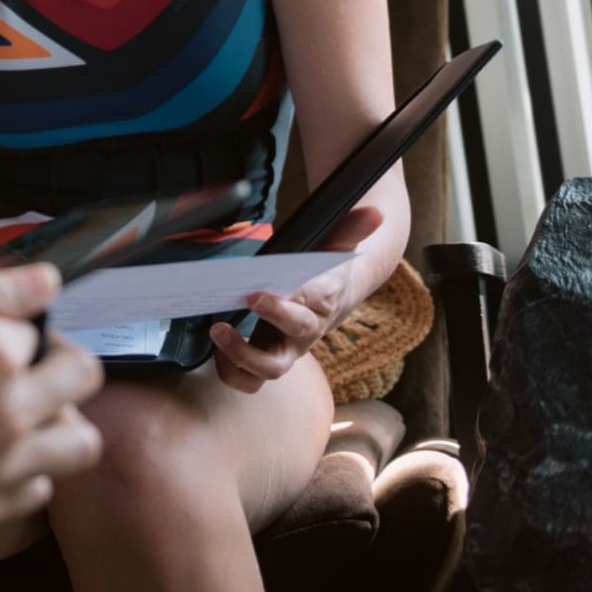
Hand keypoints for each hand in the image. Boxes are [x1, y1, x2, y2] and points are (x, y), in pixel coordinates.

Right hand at [0, 265, 104, 532]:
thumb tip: (50, 282)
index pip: (40, 327)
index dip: (12, 322)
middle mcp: (13, 411)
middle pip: (82, 377)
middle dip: (58, 361)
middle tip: (16, 363)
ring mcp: (2, 465)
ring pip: (79, 442)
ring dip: (60, 419)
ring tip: (18, 411)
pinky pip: (39, 488)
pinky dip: (26, 468)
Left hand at [210, 205, 382, 392]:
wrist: (332, 298)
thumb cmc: (325, 269)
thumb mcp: (337, 245)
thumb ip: (351, 228)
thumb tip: (375, 212)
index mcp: (324, 298)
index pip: (312, 301)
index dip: (284, 302)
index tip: (256, 292)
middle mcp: (308, 328)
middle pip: (295, 336)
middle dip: (267, 323)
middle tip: (238, 304)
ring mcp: (288, 348)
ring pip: (270, 369)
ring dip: (242, 357)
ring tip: (217, 331)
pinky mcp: (268, 359)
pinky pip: (250, 380)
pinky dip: (232, 371)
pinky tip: (216, 350)